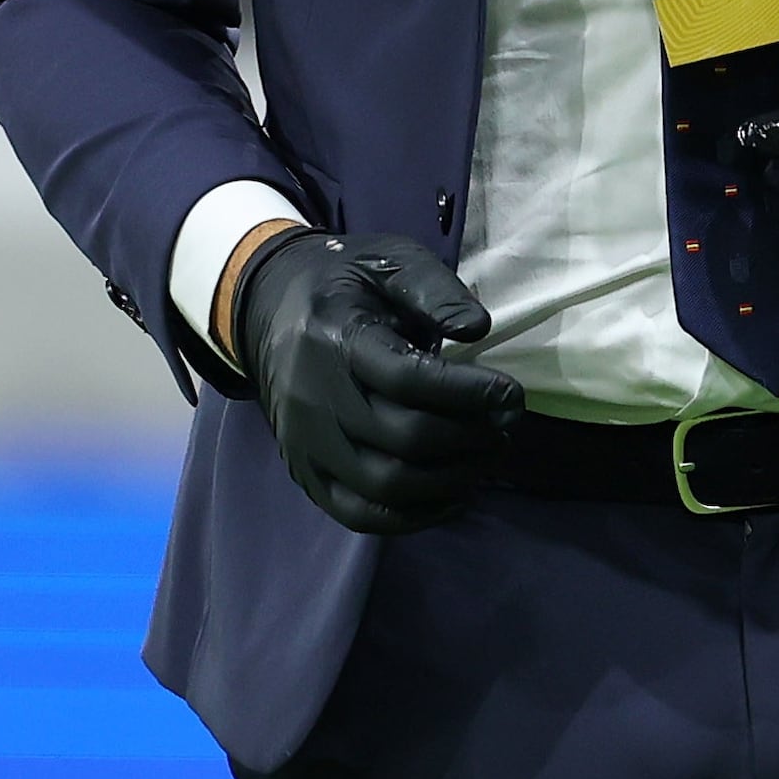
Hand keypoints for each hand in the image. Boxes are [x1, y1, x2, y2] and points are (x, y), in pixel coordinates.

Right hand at [232, 231, 522, 534]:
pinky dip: (413, 517)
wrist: (266, 308)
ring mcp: (306, 442)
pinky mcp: (306, 472)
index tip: (511, 395)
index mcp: (337, 340)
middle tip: (505, 426)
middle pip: (405, 438)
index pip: (410, 380)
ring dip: (451, 479)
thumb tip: (477, 328)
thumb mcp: (390, 261)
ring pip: (386, 484)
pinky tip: (455, 496)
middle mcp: (315, 399)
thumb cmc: (343, 285)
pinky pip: (359, 513)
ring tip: (486, 455)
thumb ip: (435, 290)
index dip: (471, 394)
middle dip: (471, 438)